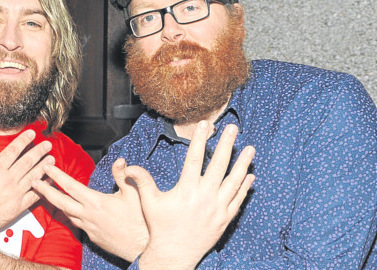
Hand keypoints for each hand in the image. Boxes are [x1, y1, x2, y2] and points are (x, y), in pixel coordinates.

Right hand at [0, 130, 54, 231]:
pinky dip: (43, 187)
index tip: (32, 133)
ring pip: (33, 176)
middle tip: (48, 144)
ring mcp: (15, 193)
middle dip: (38, 151)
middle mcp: (8, 180)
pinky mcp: (19, 206)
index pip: (13, 151)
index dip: (23, 140)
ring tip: (52, 159)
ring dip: (43, 166)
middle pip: (27, 162)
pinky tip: (50, 180)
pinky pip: (34, 195)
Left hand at [32, 159, 147, 261]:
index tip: (47, 167)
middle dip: (44, 190)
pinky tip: (68, 210)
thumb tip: (119, 161)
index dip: (57, 176)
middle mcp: (88, 215)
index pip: (71, 186)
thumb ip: (125, 176)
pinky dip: (69, 214)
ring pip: (66, 213)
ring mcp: (89, 227)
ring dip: (56, 202)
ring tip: (48, 193)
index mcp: (96, 203)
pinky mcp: (92, 236)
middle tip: (33, 181)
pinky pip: (76, 223)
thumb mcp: (135, 193)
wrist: (143, 247)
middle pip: (60, 202)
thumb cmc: (141, 220)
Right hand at [125, 121, 254, 269]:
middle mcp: (204, 197)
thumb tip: (129, 166)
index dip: (200, 139)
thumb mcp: (149, 202)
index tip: (205, 125)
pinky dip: (245, 187)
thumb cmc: (160, 227)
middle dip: (227, 144)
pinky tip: (250, 176)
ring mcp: (217, 208)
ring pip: (234, 181)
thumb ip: (142, 181)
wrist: (174, 255)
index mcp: (187, 190)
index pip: (195, 158)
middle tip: (234, 128)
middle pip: (219, 164)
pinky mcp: (224, 219)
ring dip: (243, 163)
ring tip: (250, 148)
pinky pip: (238, 200)